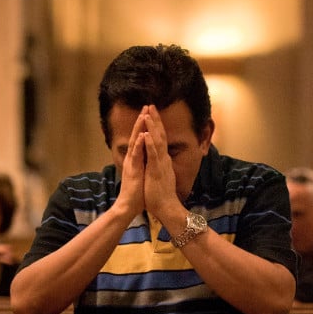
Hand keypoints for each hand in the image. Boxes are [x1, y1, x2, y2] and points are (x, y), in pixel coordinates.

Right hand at [113, 107, 148, 219]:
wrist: (128, 206)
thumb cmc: (136, 193)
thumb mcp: (141, 175)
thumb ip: (143, 165)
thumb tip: (147, 158)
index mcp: (136, 159)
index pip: (141, 139)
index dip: (145, 126)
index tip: (149, 114)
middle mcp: (132, 158)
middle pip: (137, 136)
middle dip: (141, 121)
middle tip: (146, 106)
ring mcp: (132, 163)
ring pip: (135, 142)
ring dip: (139, 128)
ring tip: (143, 114)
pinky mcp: (133, 170)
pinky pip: (136, 155)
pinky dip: (140, 144)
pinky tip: (143, 134)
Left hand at [138, 105, 178, 219]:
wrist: (167, 208)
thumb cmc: (161, 195)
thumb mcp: (159, 176)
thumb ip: (159, 166)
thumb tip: (160, 160)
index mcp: (162, 160)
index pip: (159, 139)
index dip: (155, 126)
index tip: (151, 113)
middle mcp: (163, 159)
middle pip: (160, 135)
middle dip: (155, 120)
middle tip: (151, 105)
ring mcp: (161, 164)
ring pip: (157, 142)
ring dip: (152, 127)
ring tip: (148, 114)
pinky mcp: (156, 171)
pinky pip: (153, 156)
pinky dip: (150, 144)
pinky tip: (146, 135)